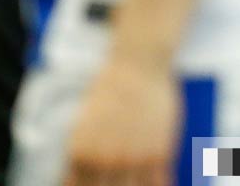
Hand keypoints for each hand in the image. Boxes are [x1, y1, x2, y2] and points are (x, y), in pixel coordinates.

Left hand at [65, 50, 178, 185]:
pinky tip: (159, 185)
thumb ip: (83, 158)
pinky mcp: (159, 153)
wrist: (139, 65)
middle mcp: (104, 161)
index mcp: (80, 156)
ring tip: (136, 183)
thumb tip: (82, 181)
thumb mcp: (84, 128)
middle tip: (116, 182)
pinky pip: (159, 184)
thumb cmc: (110, 91)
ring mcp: (133, 159)